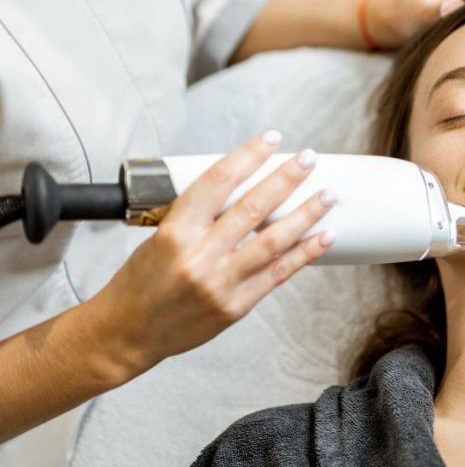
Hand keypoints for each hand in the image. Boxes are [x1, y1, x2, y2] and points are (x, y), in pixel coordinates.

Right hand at [85, 131, 336, 375]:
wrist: (128, 333)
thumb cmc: (141, 281)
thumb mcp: (159, 237)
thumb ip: (197, 216)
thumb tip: (243, 188)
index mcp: (174, 231)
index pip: (217, 181)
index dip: (248, 156)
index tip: (271, 139)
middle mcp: (199, 256)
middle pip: (253, 208)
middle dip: (286, 179)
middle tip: (309, 159)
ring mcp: (220, 283)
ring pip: (274, 241)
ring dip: (306, 215)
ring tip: (328, 195)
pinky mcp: (236, 306)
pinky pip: (278, 275)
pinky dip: (305, 253)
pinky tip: (325, 237)